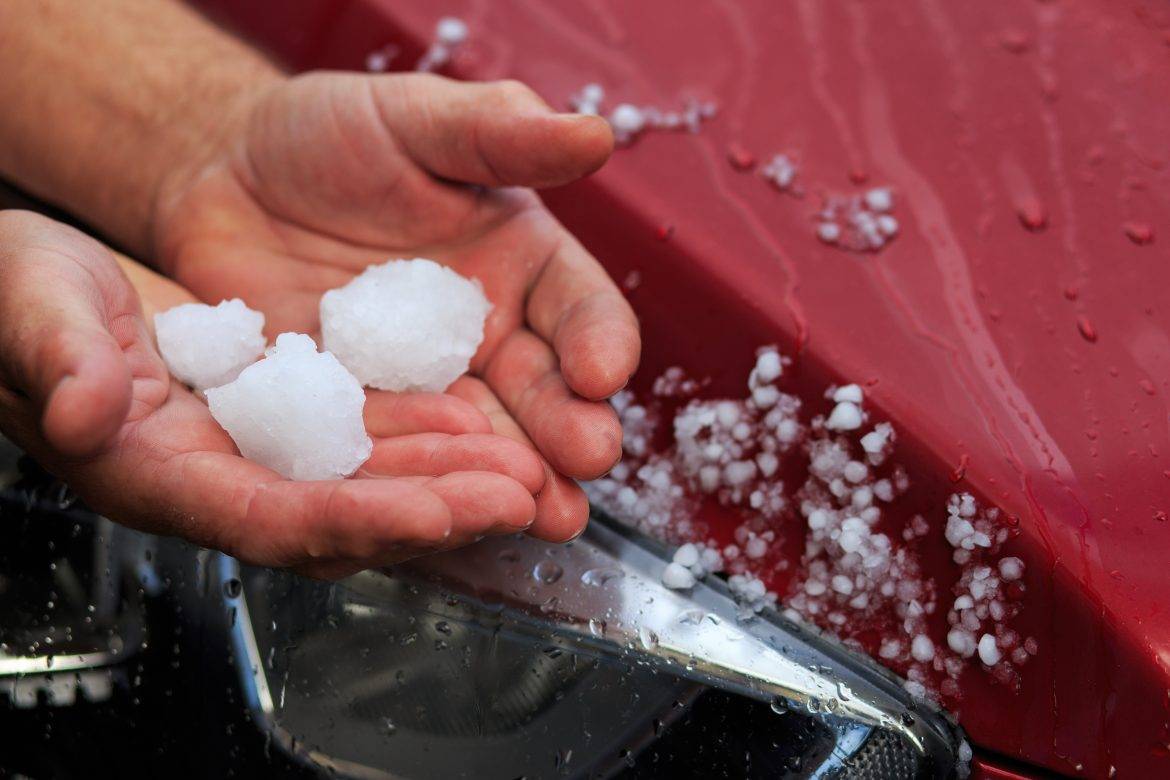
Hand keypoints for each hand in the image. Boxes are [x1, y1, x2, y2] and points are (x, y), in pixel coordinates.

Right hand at [0, 210, 547, 578]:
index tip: (439, 513)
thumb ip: (55, 356)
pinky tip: (479, 422)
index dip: (357, 520)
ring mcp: (255, 449)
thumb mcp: (29, 304)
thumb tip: (79, 410)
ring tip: (528, 469)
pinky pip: (362, 438)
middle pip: (342, 514)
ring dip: (449, 479)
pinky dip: (423, 436)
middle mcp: (218, 476)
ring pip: (366, 481)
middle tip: (525, 497)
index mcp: (155, 471)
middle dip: (436, 510)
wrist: (43, 283)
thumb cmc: (17, 295)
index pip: (269, 517)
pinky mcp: (280, 416)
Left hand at [154, 73, 640, 541]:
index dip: (598, 339)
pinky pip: (392, 454)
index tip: (603, 372)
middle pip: (542, 390)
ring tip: (540, 515)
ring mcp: (424, 385)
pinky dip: (416, 484)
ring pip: (479, 438)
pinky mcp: (360, 417)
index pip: (579, 308)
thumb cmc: (330, 134)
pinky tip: (439, 513)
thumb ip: (499, 131)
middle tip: (586, 463)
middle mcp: (486, 335)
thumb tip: (594, 133)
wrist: (225, 175)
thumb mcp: (415, 120)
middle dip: (568, 429)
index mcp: (521, 265)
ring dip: (511, 477)